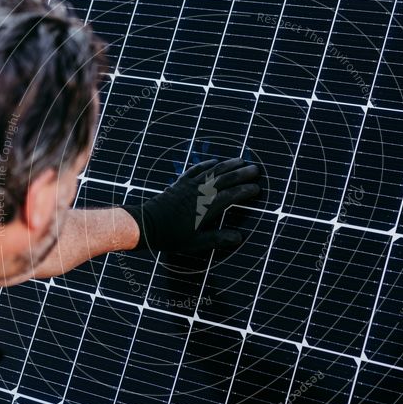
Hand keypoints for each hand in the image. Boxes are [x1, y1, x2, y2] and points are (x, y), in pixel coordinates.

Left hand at [121, 157, 260, 252]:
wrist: (145, 225)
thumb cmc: (170, 237)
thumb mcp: (195, 243)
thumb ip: (217, 239)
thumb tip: (239, 237)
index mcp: (205, 207)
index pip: (231, 196)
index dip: (245, 191)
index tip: (257, 188)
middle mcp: (199, 192)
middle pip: (225, 179)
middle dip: (241, 173)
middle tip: (256, 169)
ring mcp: (189, 185)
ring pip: (212, 171)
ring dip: (227, 165)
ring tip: (241, 160)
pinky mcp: (179, 183)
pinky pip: (195, 170)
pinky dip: (206, 164)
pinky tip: (214, 161)